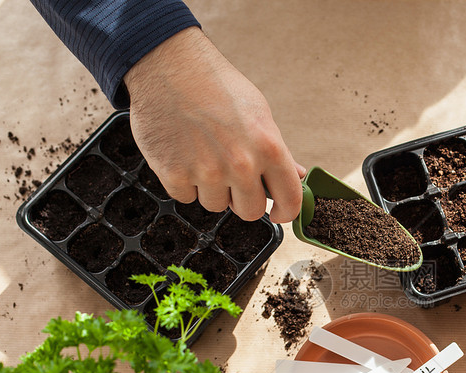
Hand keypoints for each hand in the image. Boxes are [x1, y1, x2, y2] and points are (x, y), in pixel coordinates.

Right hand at [124, 27, 304, 221]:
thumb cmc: (216, 85)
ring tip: (203, 155)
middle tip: (232, 177)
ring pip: (216, 205)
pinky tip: (183, 154)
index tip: (278, 213)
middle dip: (243, 200)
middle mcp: (240, 164)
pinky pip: (185, 197)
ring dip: (211, 188)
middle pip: (250, 212)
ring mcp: (206, 172)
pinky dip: (184, 181)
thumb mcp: (259, 112)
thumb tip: (296, 175)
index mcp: (268, 147)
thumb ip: (278, 151)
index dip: (285, 212)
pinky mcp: (174, 175)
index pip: (290, 200)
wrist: (169, 66)